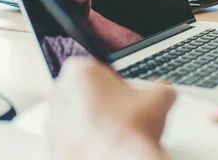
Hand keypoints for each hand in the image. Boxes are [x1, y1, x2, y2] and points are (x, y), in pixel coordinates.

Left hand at [46, 57, 175, 159]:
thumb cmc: (128, 129)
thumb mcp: (159, 97)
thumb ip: (160, 87)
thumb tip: (166, 91)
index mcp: (80, 71)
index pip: (97, 69)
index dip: (115, 82)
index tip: (126, 94)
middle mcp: (59, 93)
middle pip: (84, 92)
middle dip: (101, 102)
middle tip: (123, 115)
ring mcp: (52, 121)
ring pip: (76, 117)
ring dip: (92, 123)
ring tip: (116, 135)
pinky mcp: (52, 146)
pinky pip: (70, 140)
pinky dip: (85, 143)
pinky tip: (105, 148)